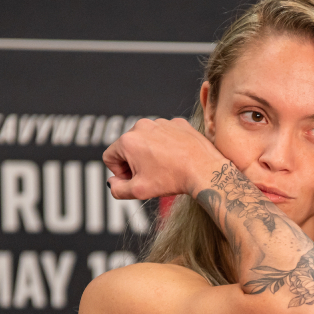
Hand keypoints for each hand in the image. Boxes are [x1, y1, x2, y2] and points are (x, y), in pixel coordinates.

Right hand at [102, 117, 225, 200]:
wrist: (204, 169)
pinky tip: (176, 158)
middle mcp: (142, 126)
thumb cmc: (172, 179)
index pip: (110, 157)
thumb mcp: (139, 191)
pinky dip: (167, 146)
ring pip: (147, 140)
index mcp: (128, 140)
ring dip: (150, 153)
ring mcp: (161, 122)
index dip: (119, 173)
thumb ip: (117, 189)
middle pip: (128, 147)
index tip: (135, 180)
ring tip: (165, 168)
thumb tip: (112, 183)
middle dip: (135, 162)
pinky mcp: (177, 123)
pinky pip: (165, 135)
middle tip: (151, 176)